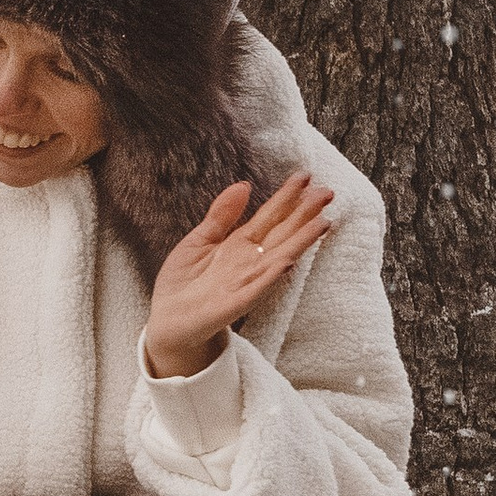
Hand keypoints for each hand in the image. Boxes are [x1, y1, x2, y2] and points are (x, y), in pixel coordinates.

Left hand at [143, 170, 337, 378]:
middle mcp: (250, 261)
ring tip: (322, 223)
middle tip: (327, 192)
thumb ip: (221, 215)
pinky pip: (256, 288)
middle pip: (282, 233)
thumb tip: (243, 185)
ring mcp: (246, 282)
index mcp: (240, 244)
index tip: (305, 176)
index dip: (287, 196)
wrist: (167, 320)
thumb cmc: (184, 281)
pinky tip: (287, 262)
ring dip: (301, 242)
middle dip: (305, 213)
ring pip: (279, 257)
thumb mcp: (200, 239)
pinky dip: (271, 276)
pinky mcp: (235, 304)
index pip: (270, 216)